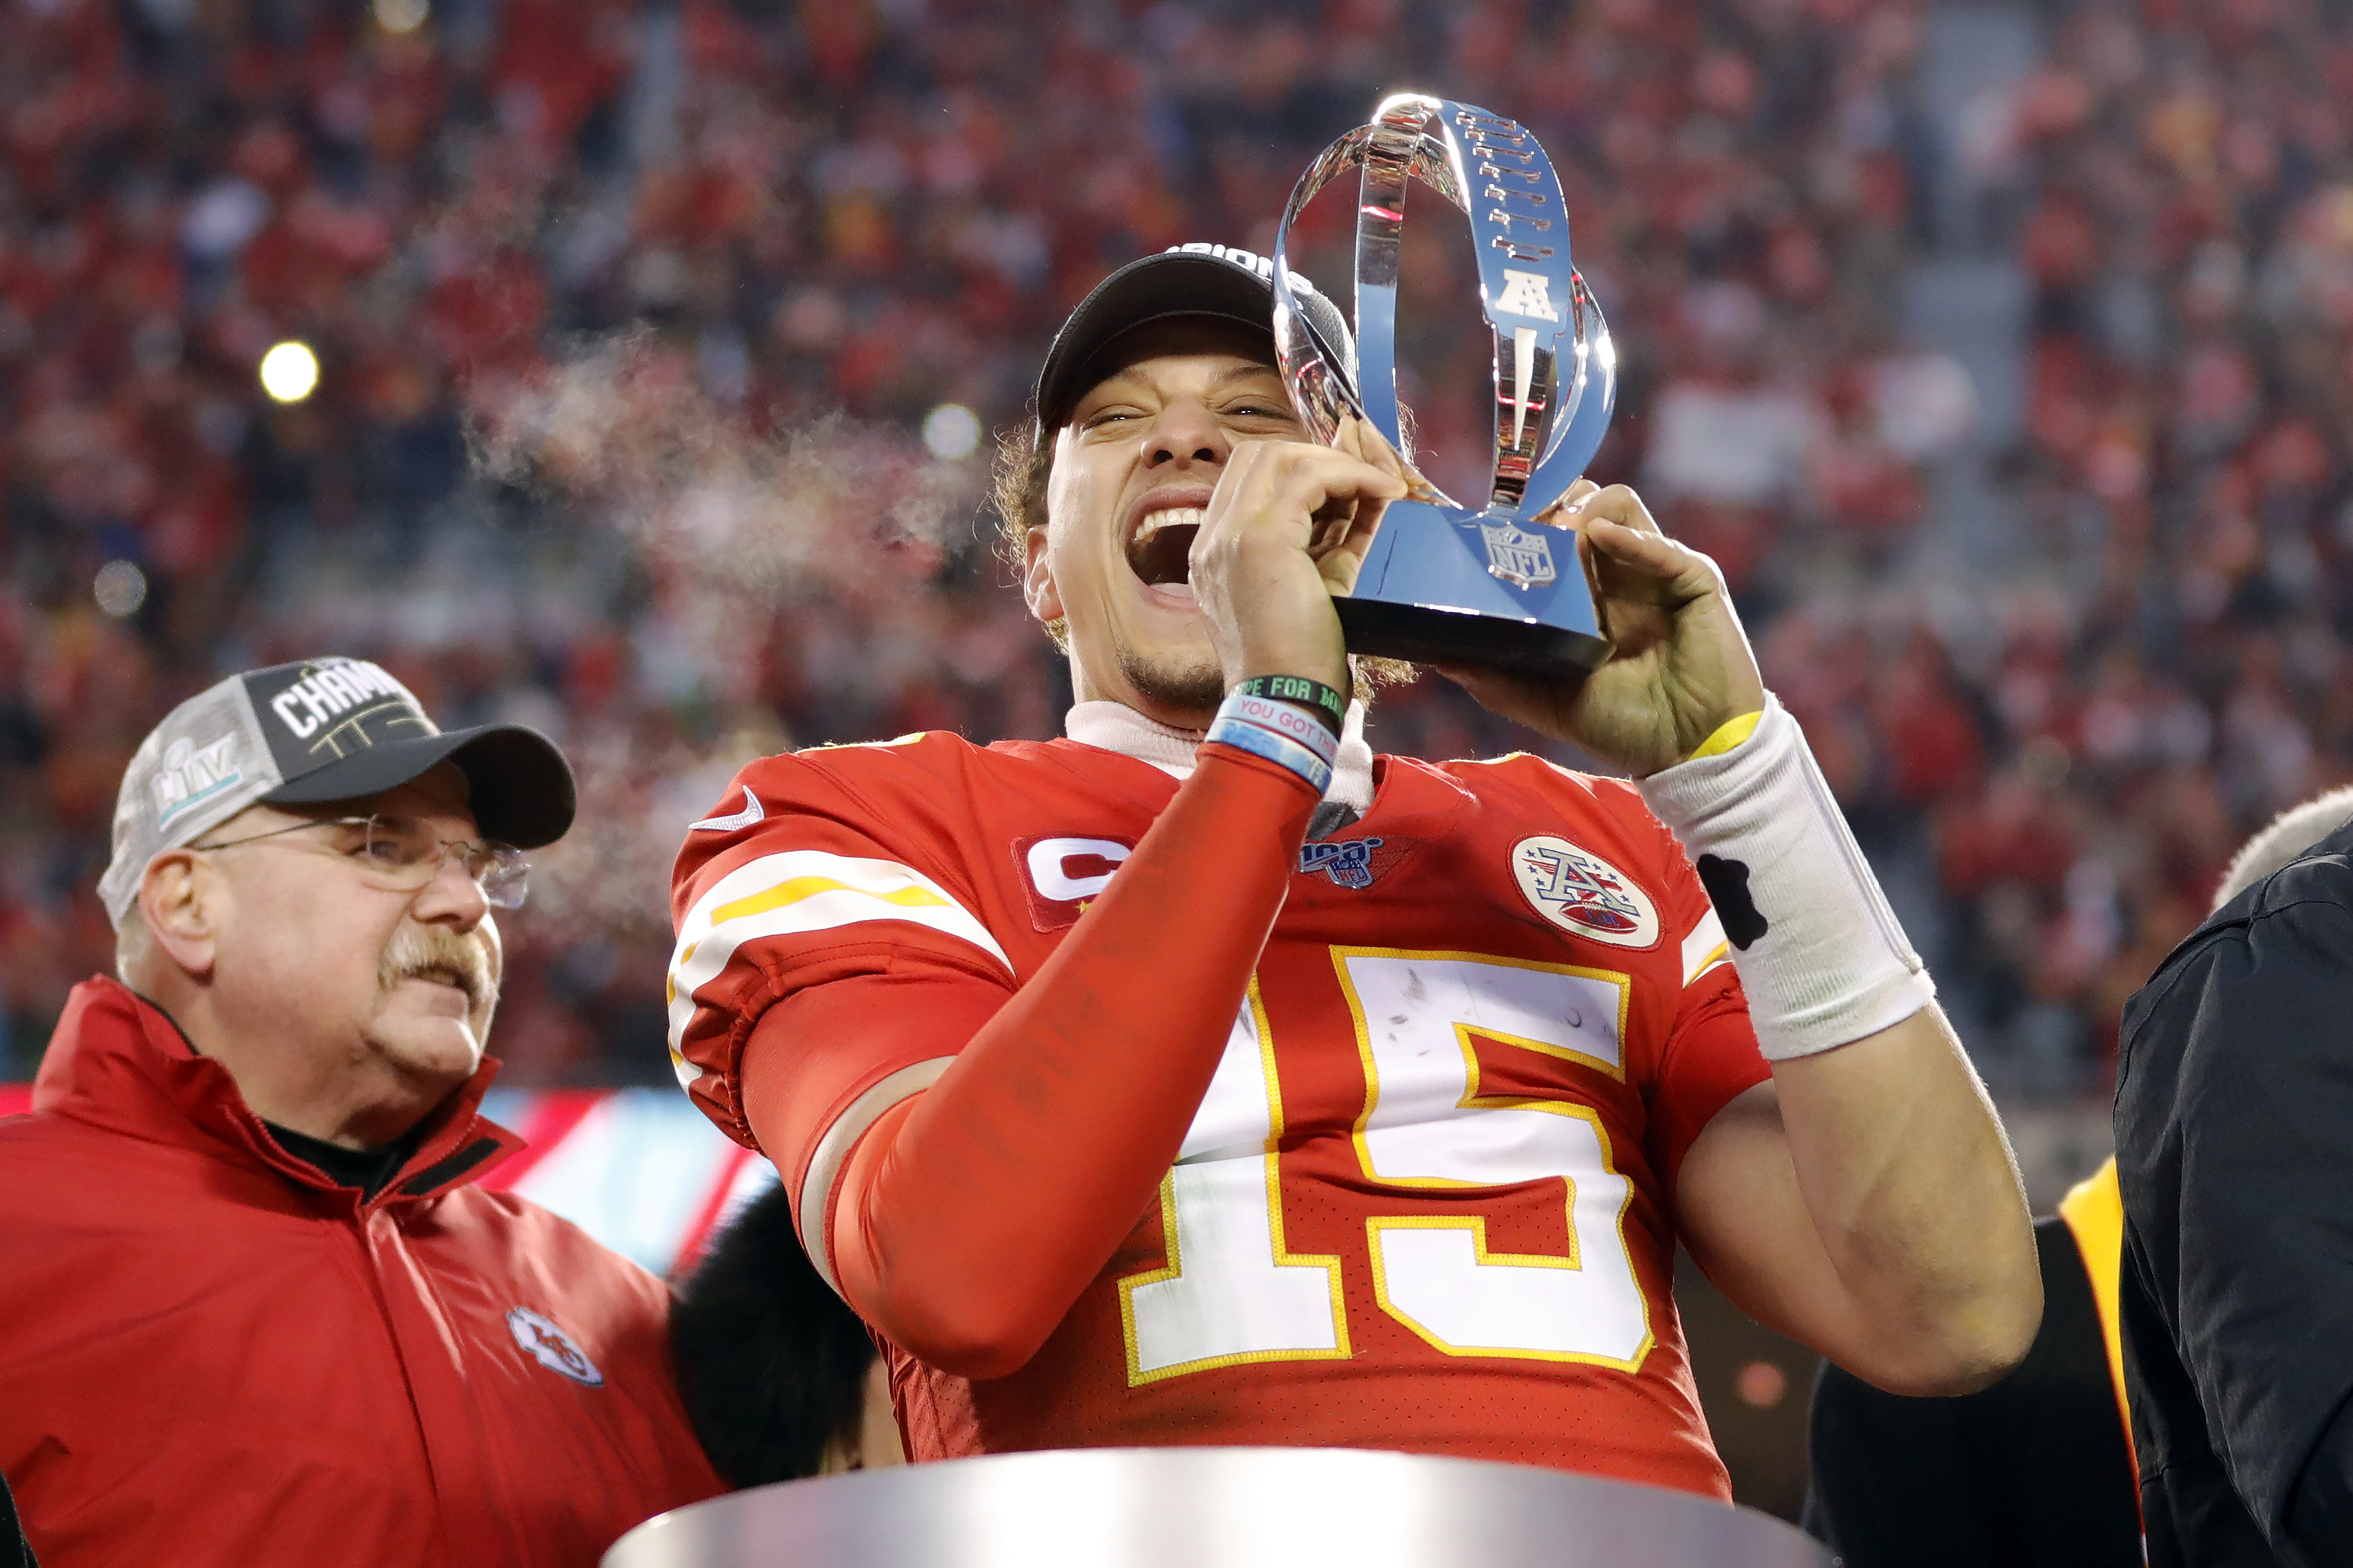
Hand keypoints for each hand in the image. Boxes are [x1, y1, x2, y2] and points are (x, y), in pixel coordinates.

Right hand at [1189, 417, 1406, 694]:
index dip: (1307, 471)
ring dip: (1338, 462)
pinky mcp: (1256, 540)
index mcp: (1218, 552)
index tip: (1352, 485)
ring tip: (1379, 484)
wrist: (1284, 702)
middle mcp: (1212, 538)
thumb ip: (1332, 538)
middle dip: (1320, 455)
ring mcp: (1226, 535)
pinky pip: (1310, 478)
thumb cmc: (1302, 661)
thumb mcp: (1319, 584)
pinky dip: (1354, 476)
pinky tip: (1385, 492)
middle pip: (1260, 455)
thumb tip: (1366, 491)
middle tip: (1367, 476)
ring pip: (1279, 455)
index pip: (1254, 481)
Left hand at [1438, 482, 1764, 775]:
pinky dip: (1629, 538)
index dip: (1524, 523)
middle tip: (1521, 525)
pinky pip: (1661, 544)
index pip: (1552, 532)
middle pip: (1581, 504)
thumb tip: (1434, 653)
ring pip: (1618, 505)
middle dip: (1548, 506)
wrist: (1687, 752)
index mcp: (1585, 593)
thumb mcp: (1543, 701)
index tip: (1490, 528)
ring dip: (1583, 513)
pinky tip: (1599, 539)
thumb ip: (1493, 676)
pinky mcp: (1694, 581)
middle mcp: (1618, 573)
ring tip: (1559, 537)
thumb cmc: (1621, 726)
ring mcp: (1656, 572)